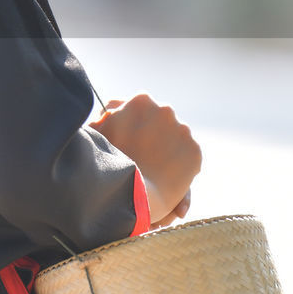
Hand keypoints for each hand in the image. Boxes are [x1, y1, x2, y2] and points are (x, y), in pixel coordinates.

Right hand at [89, 92, 200, 227]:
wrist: (131, 193)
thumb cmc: (107, 161)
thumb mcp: (97, 132)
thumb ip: (107, 116)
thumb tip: (112, 112)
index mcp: (140, 100)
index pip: (140, 108)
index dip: (134, 125)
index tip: (129, 140)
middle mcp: (165, 110)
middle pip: (160, 121)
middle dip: (153, 135)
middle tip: (140, 156)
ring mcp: (183, 130)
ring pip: (175, 138)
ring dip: (167, 149)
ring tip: (153, 169)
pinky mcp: (194, 151)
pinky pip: (188, 157)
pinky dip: (181, 165)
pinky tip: (166, 177)